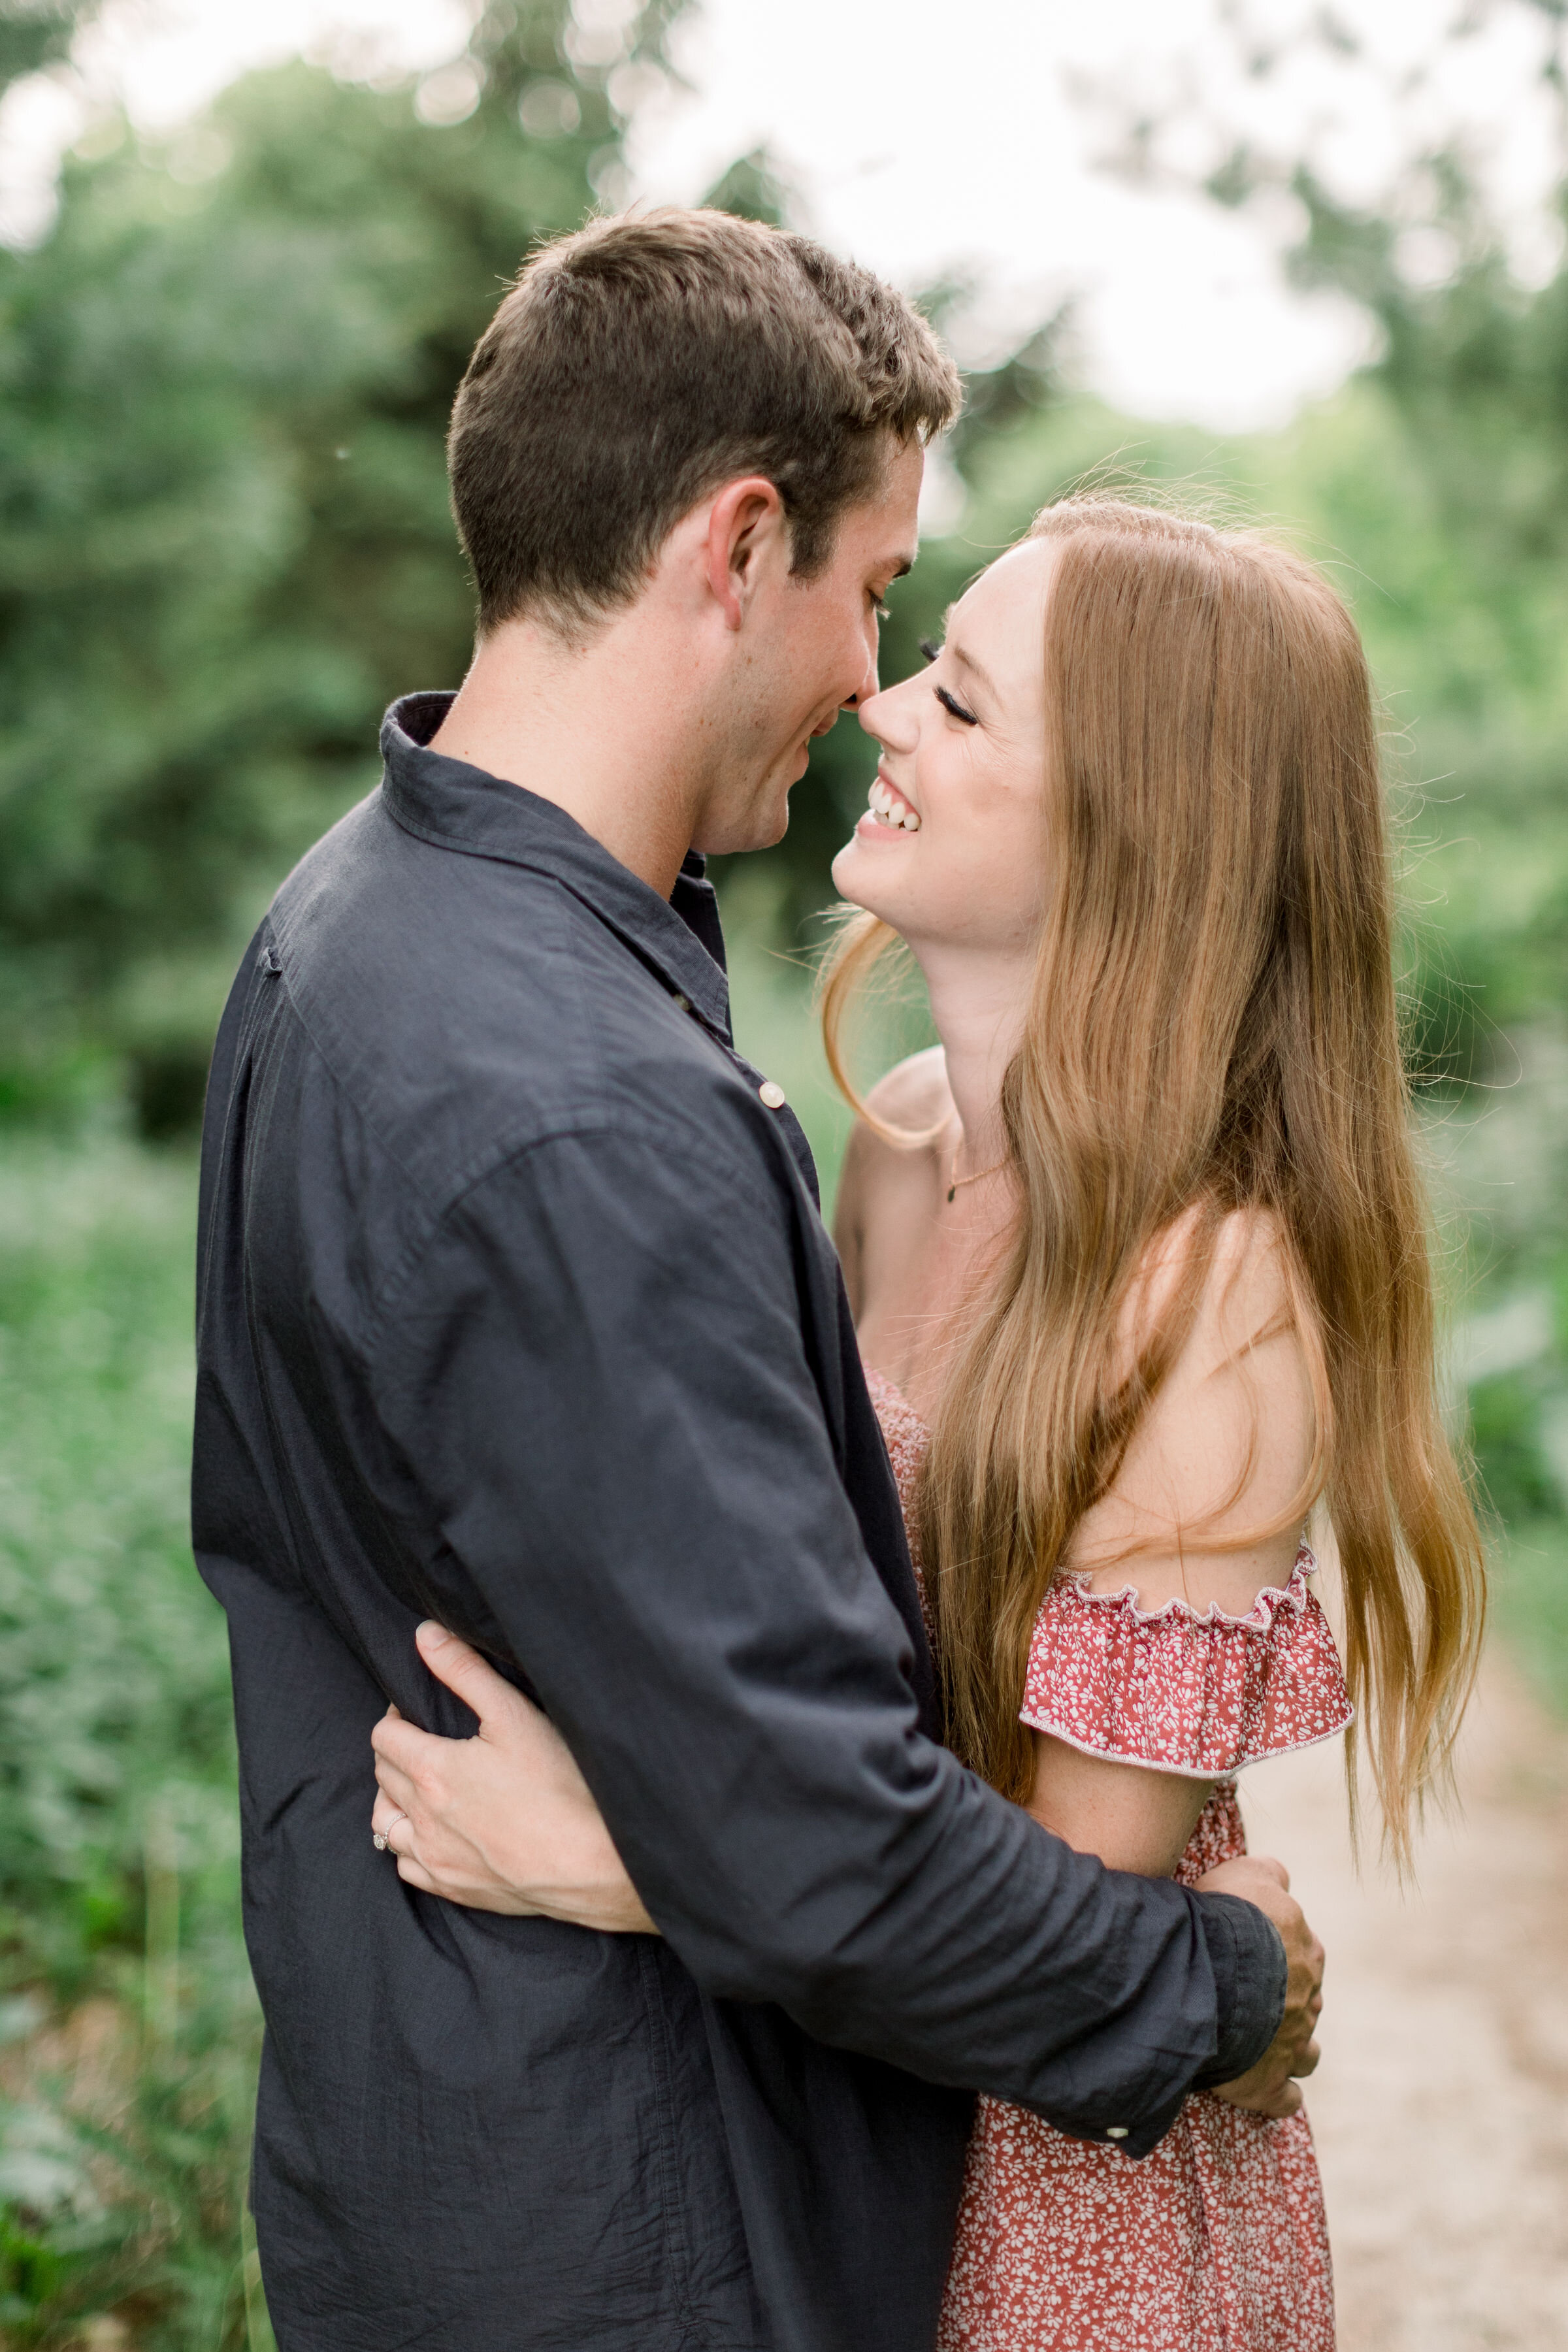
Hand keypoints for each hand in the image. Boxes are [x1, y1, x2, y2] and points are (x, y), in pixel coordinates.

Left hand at [370, 1623, 656, 1932]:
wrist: (591, 1861)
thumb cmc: (559, 1785)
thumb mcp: (514, 1713)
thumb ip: (464, 1671)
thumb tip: (424, 1636)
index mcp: (433, 1771)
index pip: (384, 1737)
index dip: (394, 1716)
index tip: (415, 1710)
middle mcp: (423, 1818)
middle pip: (382, 1775)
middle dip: (395, 1750)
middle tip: (422, 1738)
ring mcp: (436, 1858)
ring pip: (384, 1824)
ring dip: (392, 1798)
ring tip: (419, 1784)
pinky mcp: (454, 1887)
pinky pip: (407, 1866)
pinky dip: (408, 1845)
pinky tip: (430, 1834)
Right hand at [1194, 1854, 1323, 2118]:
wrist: (1213, 1972)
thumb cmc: (1228, 1917)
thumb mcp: (1247, 1874)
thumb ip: (1268, 1873)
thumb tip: (1281, 1876)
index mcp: (1306, 1951)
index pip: (1304, 1952)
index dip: (1279, 1952)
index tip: (1254, 1952)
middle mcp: (1307, 1998)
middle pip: (1305, 2000)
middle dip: (1285, 2000)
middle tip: (1250, 1995)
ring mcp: (1291, 2043)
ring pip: (1304, 2050)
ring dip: (1290, 2047)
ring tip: (1266, 2045)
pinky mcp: (1268, 2082)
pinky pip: (1284, 2098)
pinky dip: (1280, 2095)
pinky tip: (1271, 2091)